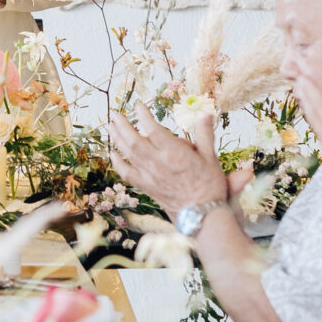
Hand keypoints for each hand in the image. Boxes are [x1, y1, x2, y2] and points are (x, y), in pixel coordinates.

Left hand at [106, 114, 228, 215]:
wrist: (202, 215)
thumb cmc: (209, 186)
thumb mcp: (210, 157)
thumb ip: (205, 134)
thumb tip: (206, 115)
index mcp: (174, 153)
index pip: (154, 129)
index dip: (144, 116)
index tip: (139, 106)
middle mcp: (158, 163)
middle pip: (134, 140)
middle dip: (123, 126)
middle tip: (116, 115)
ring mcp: (150, 176)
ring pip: (128, 154)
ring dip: (117, 138)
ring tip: (111, 126)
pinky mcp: (146, 187)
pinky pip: (126, 174)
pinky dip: (117, 163)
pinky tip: (112, 154)